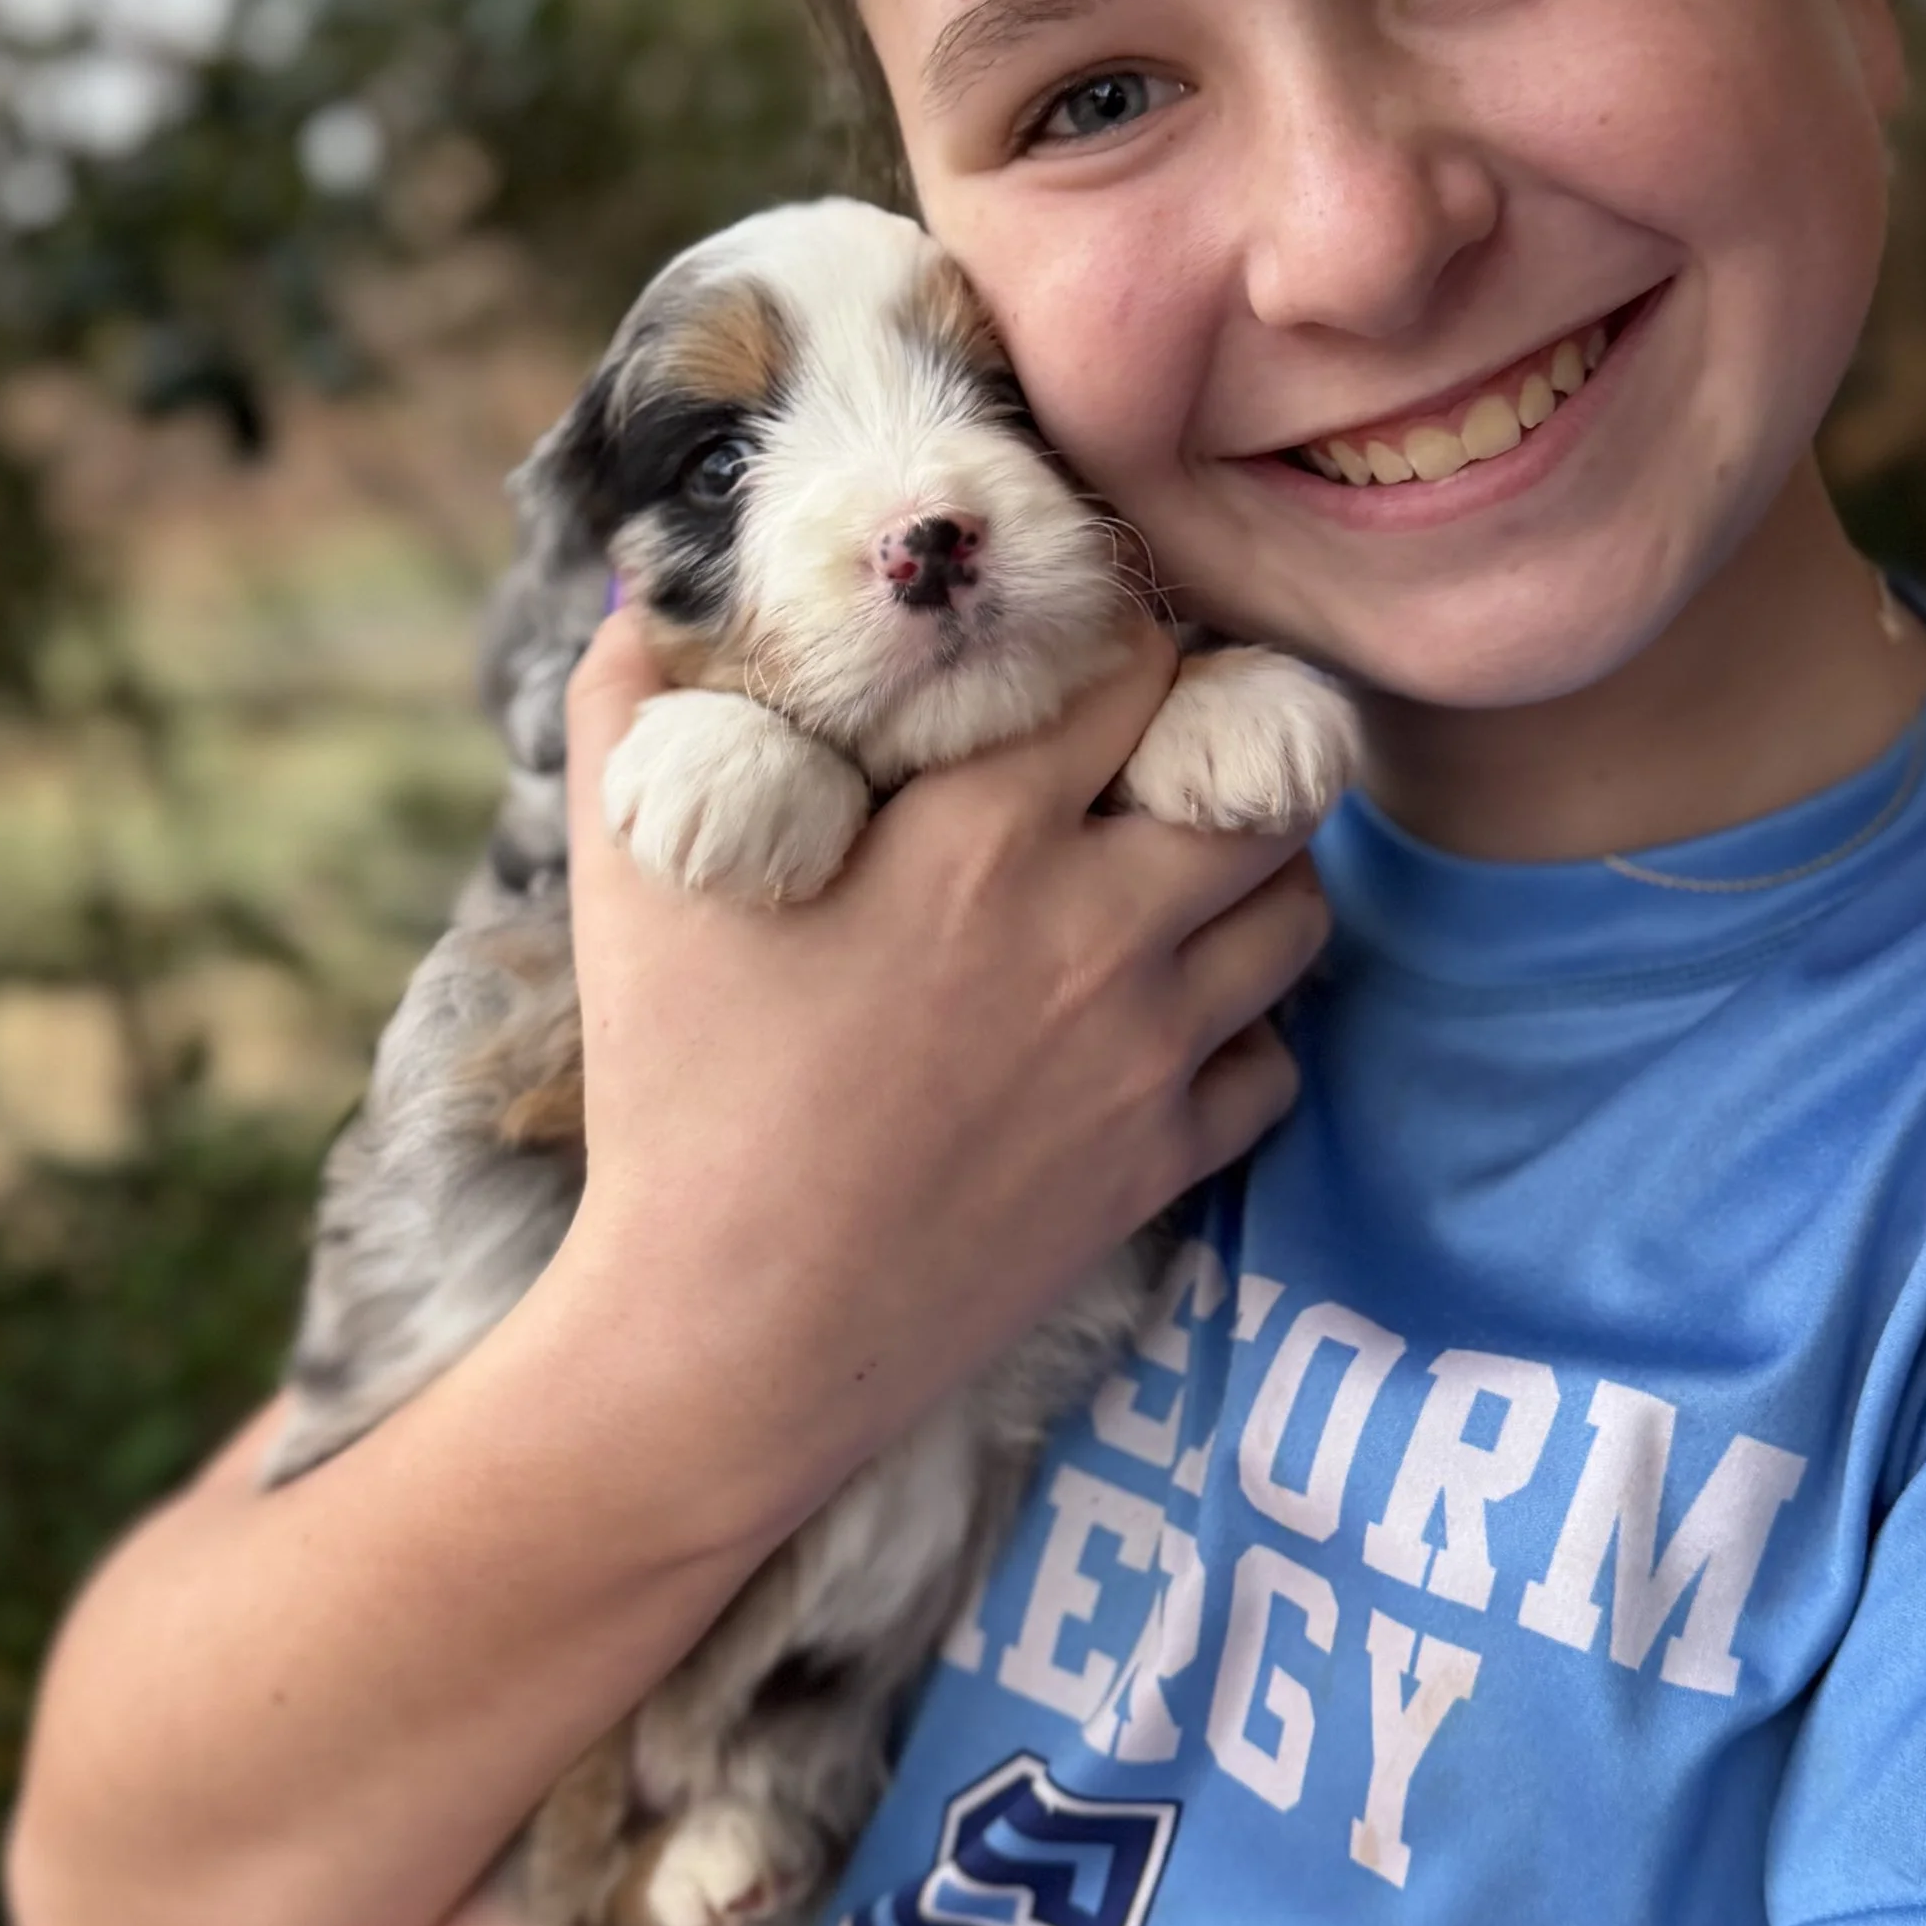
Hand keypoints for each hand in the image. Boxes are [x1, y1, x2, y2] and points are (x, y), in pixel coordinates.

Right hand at [543, 609, 1333, 1526]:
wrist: (731, 1334)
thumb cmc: (675, 1091)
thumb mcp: (631, 867)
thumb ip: (633, 701)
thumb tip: (649, 591)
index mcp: (986, 834)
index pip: (1134, 665)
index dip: (1124, 632)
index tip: (1092, 638)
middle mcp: (1099, 928)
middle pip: (1260, 775)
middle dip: (1228, 738)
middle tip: (1172, 741)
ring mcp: (1145, 1052)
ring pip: (1294, 912)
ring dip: (1256, 873)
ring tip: (1191, 865)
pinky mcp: (1158, 1162)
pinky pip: (1274, 1062)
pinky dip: (1245, 1028)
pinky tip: (1175, 1017)